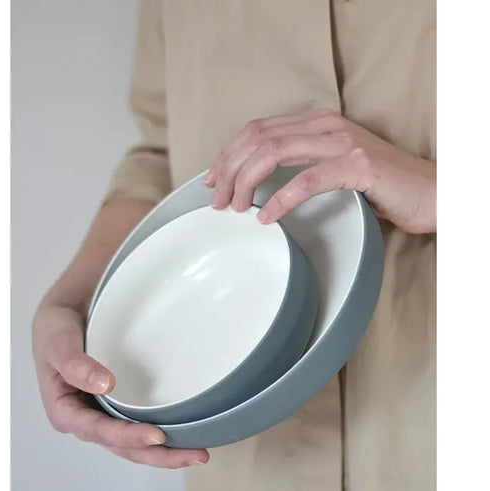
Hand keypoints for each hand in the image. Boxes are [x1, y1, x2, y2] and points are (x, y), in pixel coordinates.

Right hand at [32, 302, 208, 467]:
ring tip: (197, 453)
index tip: (156, 436)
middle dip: (157, 455)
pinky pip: (137, 425)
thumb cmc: (56, 329)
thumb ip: (75, 363)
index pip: (98, 431)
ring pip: (132, 443)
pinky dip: (158, 435)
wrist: (65, 315)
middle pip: (121, 446)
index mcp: (64, 411)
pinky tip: (182, 436)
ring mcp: (102, 414)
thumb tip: (105, 385)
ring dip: (163, 451)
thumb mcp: (58, 342)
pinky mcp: (116, 405)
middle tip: (194, 455)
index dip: (126, 437)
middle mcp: (84, 419)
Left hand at [205, 109, 435, 233]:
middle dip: (229, 170)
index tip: (212, 179)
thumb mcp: (332, 165)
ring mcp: (341, 142)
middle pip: (258, 139)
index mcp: (316, 122)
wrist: (429, 191)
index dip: (228, 153)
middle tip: (217, 200)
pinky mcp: (357, 166)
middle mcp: (325, 124)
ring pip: (274, 153)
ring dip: (246, 182)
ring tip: (234, 208)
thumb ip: (300, 163)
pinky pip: (306, 180)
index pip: (257, 129)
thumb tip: (255, 184)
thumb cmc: (378, 184)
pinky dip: (280, 199)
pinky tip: (265, 217)